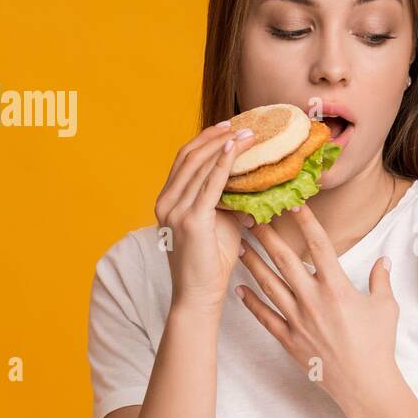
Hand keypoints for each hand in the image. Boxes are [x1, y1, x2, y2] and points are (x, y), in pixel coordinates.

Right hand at [154, 120, 257, 311]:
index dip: (204, 140)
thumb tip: (251, 183)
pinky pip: (209, 184)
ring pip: (199, 166)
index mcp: (167, 201)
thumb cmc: (211, 263)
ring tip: (247, 133)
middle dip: (215, 136)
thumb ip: (228, 201)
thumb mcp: (219, 223)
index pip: (184, 161)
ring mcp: (174, 210)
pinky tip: (236, 150)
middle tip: (240, 123)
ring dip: (223, 145)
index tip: (227, 126)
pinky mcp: (190, 220)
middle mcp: (165, 202)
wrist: (199, 295)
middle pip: (189, 156)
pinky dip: (223, 164)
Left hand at [235, 203, 401, 409]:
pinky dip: (250, 303)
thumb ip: (381, 281)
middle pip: (285, 260)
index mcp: (338, 288)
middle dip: (268, 237)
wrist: (365, 385)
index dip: (306, 223)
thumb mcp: (386, 308)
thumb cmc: (378, 346)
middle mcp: (313, 300)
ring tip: (239, 246)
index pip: (319, 246)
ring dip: (253, 264)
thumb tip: (383, 261)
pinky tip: (238, 289)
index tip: (295, 204)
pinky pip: (265, 317)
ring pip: (269, 285)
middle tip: (253, 218)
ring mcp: (298, 320)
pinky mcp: (289, 340)